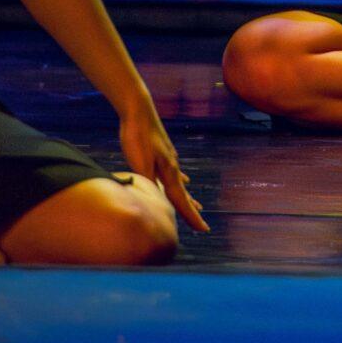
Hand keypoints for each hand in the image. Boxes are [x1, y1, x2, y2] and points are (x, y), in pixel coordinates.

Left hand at [119, 104, 209, 232]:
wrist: (139, 112)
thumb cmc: (137, 136)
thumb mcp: (140, 161)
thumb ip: (149, 180)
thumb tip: (156, 199)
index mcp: (168, 172)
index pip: (181, 201)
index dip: (192, 217)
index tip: (204, 230)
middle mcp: (172, 168)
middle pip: (183, 195)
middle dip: (192, 212)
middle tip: (202, 227)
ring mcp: (169, 160)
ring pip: (180, 185)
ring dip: (186, 198)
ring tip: (196, 206)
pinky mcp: (162, 154)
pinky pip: (174, 173)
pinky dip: (180, 181)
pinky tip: (185, 179)